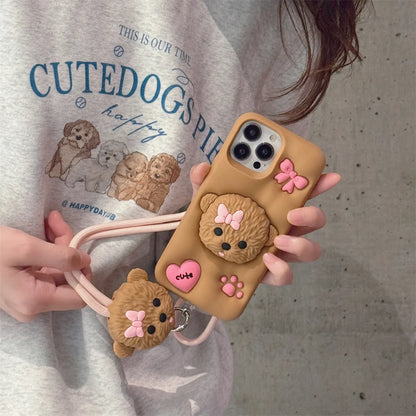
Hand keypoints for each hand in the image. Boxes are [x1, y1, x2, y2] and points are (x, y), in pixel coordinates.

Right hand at [0, 211, 90, 321]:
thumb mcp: (26, 248)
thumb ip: (61, 256)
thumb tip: (86, 263)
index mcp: (35, 301)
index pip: (79, 297)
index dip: (85, 274)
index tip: (79, 250)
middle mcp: (33, 306)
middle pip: (68, 281)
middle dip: (69, 251)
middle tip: (57, 223)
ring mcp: (26, 299)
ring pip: (57, 273)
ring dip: (59, 246)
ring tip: (50, 221)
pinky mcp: (20, 289)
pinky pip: (45, 271)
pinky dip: (48, 250)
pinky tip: (45, 229)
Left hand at [190, 163, 339, 286]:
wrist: (198, 253)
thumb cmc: (212, 219)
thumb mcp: (206, 197)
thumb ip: (205, 180)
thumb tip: (203, 168)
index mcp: (273, 206)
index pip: (302, 193)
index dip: (319, 185)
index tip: (331, 177)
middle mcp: (282, 227)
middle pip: (313, 221)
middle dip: (312, 216)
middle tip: (292, 213)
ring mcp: (278, 250)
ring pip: (308, 250)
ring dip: (301, 245)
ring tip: (280, 240)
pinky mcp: (268, 272)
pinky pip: (285, 275)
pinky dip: (282, 270)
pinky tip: (268, 261)